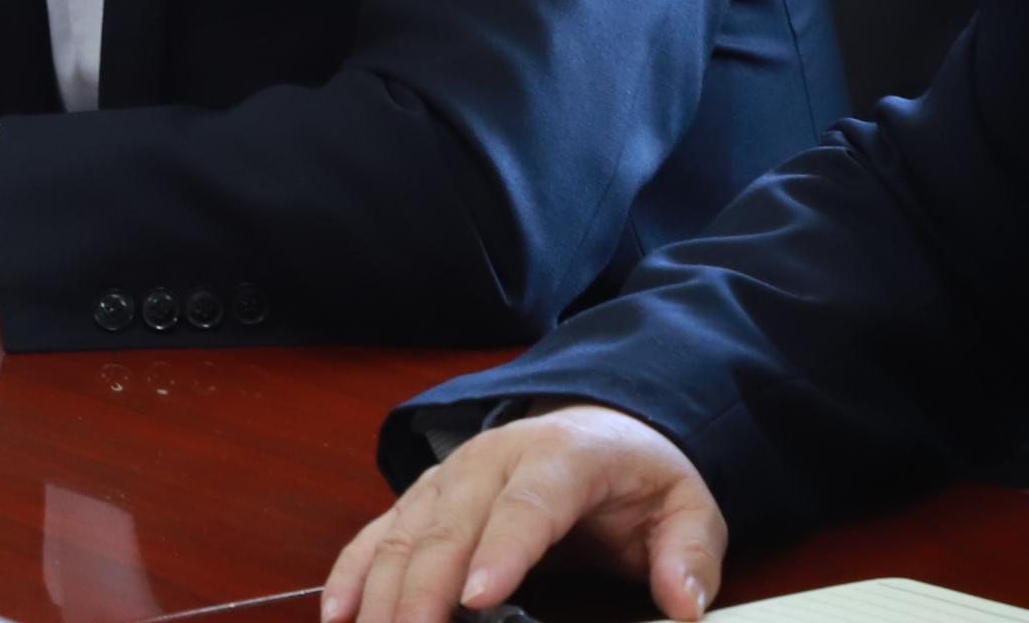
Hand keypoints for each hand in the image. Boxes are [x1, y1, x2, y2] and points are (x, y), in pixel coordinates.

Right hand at [322, 405, 724, 622]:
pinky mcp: (425, 496)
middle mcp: (491, 458)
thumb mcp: (687, 507)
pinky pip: (380, 533)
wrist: (601, 423)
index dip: (499, 552)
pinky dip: (355, 573)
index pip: (526, 506)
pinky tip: (339, 614)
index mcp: (559, 457)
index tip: (474, 599)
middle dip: (423, 591)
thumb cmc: (639, 475)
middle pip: (449, 526)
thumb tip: (684, 605)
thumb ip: (689, 555)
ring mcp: (449, 476)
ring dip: (382, 591)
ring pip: (405, 533)